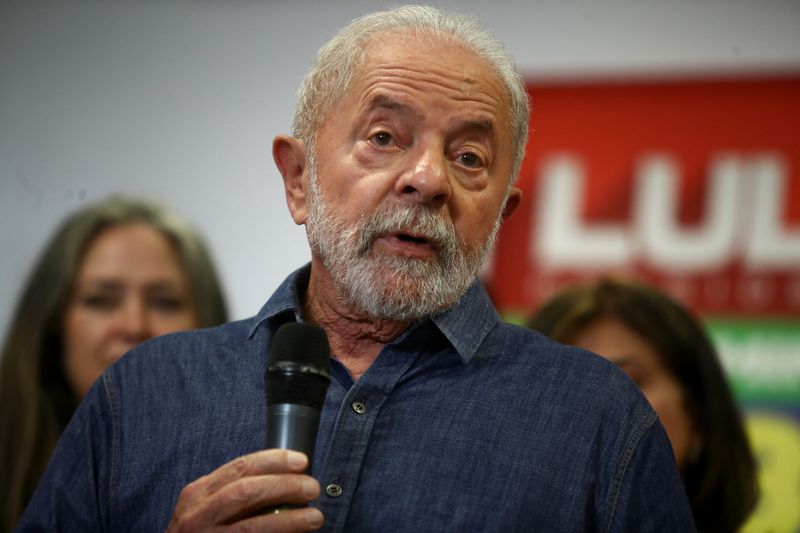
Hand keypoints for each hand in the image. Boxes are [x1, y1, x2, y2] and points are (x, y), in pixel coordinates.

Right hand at [167, 449, 323, 531]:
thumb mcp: (205, 507)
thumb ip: (234, 492)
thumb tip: (284, 479)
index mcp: (198, 494)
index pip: (240, 468)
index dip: (274, 461)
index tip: (301, 461)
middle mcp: (198, 515)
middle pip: (247, 491)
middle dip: (284, 486)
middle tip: (311, 487)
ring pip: (253, 526)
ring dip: (289, 519)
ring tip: (314, 517)